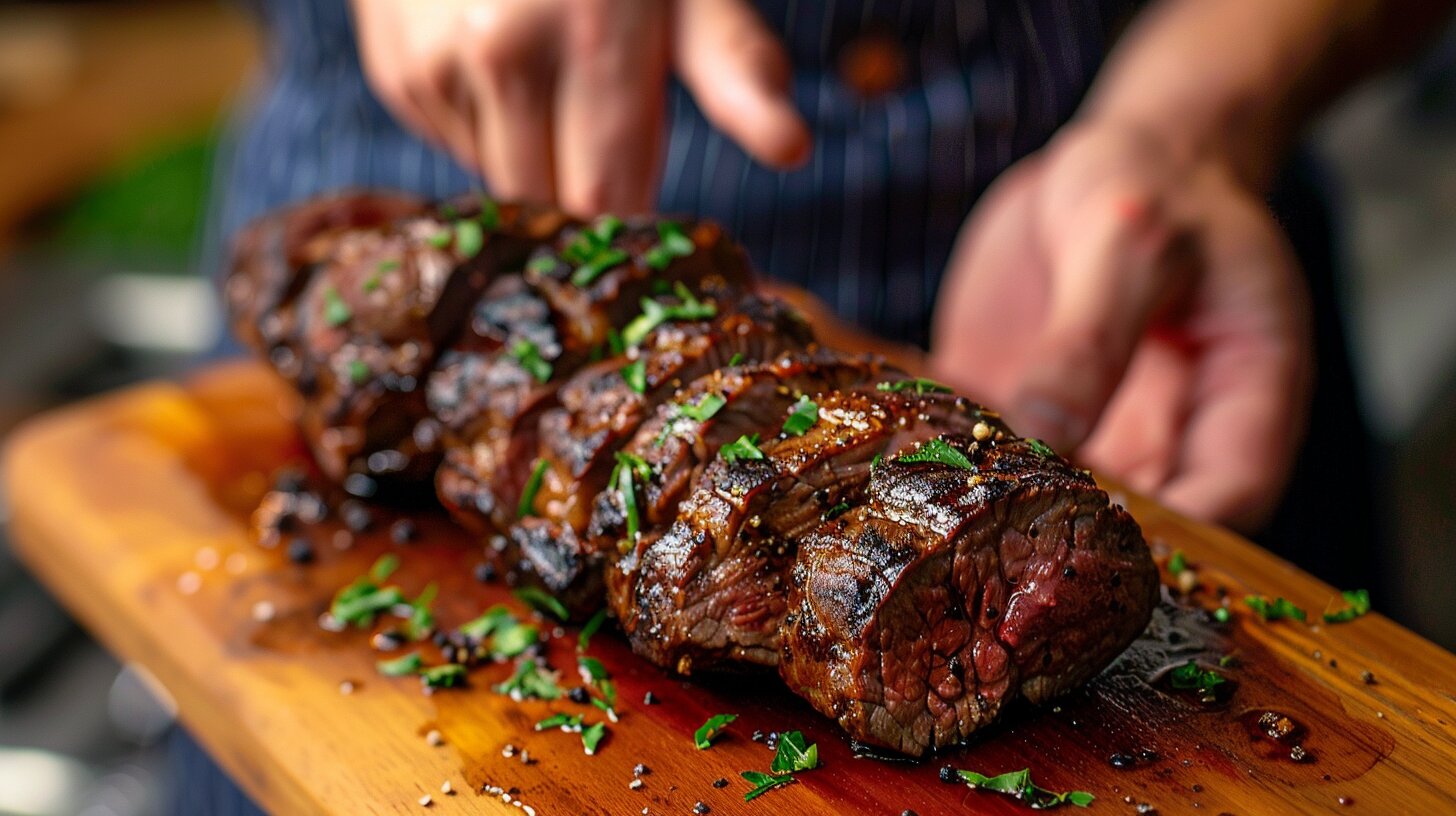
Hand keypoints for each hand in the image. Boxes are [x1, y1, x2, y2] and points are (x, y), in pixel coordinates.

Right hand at [351, 0, 810, 214]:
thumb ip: (737, 68)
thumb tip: (793, 149)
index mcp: (589, 32)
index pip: (609, 196)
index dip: (636, 229)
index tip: (659, 240)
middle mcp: (499, 51)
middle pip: (551, 204)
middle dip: (590, 198)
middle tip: (616, 150)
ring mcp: (435, 63)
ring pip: (503, 184)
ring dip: (540, 165)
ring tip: (560, 89)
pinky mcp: (397, 74)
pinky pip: (460, 149)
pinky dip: (491, 133)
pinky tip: (507, 74)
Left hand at [931, 119, 1311, 530]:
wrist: (1108, 167)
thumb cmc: (1154, 190)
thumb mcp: (1130, 244)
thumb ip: (1091, 339)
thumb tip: (1047, 436)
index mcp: (1241, 403)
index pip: (1228, 503)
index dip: (1178, 544)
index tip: (1103, 554)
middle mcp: (1164, 441)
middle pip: (1134, 531)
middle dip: (1070, 552)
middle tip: (999, 557)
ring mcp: (1086, 438)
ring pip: (1048, 510)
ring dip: (991, 523)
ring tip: (931, 521)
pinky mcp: (1012, 418)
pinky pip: (977, 457)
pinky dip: (935, 465)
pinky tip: (886, 465)